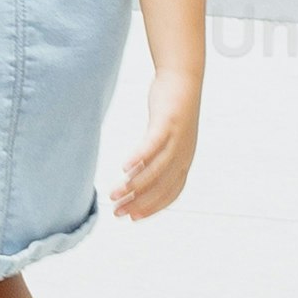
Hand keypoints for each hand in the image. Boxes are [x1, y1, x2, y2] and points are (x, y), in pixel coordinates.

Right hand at [112, 72, 202, 219]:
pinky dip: (139, 157)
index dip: (152, 208)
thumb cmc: (169, 111)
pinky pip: (153, 144)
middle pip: (161, 187)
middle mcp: (183, 154)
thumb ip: (150, 160)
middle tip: (117, 213)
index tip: (132, 218)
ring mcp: (177, 138)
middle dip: (139, 203)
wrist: (183, 79)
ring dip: (134, 185)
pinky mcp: (168, 123)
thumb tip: (132, 178)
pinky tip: (123, 167)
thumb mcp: (161, 140)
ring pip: (156, 170)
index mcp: (183, 161)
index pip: (170, 193)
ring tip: (114, 195)